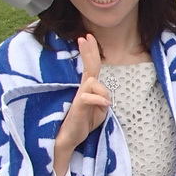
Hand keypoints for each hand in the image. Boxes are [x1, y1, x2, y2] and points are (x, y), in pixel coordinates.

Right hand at [57, 34, 110, 148]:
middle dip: (88, 52)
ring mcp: (79, 98)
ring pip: (92, 82)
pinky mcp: (78, 108)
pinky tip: (106, 104)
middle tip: (84, 37)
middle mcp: (83, 90)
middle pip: (89, 68)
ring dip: (102, 90)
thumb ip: (103, 99)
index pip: (92, 67)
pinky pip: (88, 97)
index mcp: (88, 89)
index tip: (88, 37)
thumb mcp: (100, 111)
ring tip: (105, 103)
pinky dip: (99, 99)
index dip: (91, 52)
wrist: (69, 139)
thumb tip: (105, 94)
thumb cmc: (84, 122)